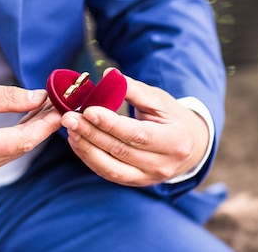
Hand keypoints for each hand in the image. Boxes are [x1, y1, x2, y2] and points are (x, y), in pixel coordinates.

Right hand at [0, 83, 61, 178]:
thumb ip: (8, 98)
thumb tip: (40, 97)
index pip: (23, 140)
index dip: (46, 125)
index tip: (61, 108)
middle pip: (23, 146)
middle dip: (44, 124)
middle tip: (60, 102)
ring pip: (17, 150)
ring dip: (34, 129)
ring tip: (49, 105)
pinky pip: (7, 151)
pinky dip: (21, 134)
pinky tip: (31, 116)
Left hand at [61, 69, 208, 186]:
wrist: (189, 146)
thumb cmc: (172, 118)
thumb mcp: (159, 100)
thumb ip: (134, 89)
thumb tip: (108, 75)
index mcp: (175, 141)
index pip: (137, 134)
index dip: (111, 124)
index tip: (88, 110)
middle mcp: (162, 165)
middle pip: (120, 150)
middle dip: (91, 133)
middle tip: (69, 118)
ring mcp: (148, 178)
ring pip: (111, 167)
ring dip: (86, 148)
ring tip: (70, 129)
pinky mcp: (135, 182)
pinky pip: (108, 173)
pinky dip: (90, 158)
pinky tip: (77, 142)